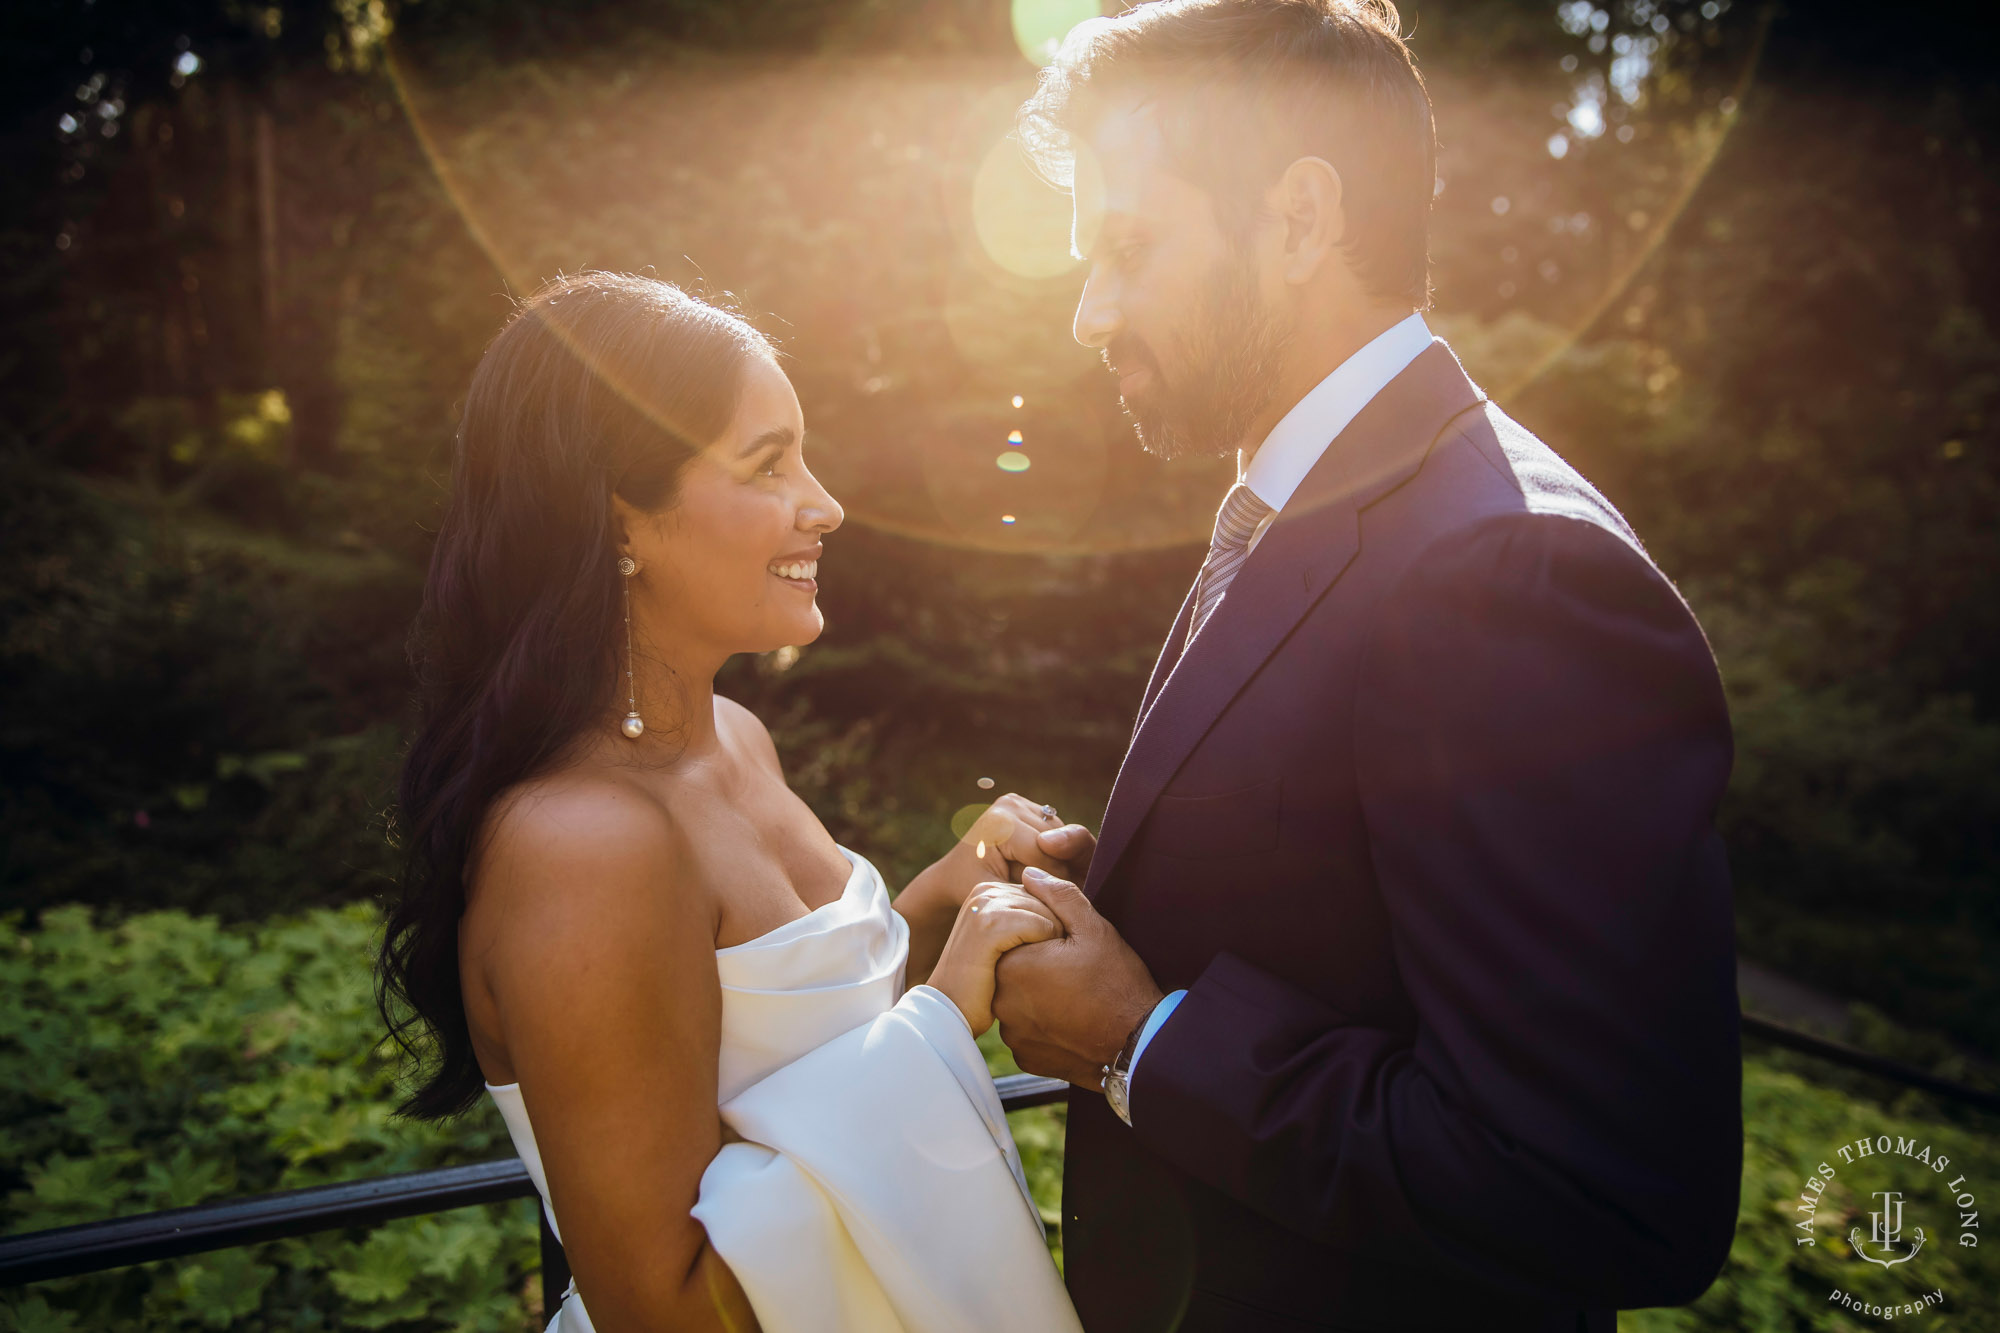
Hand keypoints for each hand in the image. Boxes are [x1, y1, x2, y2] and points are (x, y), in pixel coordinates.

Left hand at [901, 793, 1089, 917]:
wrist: (953, 874)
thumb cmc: (971, 889)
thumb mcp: (998, 896)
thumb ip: (1029, 891)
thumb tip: (1063, 890)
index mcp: (1000, 823)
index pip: (1044, 855)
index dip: (1052, 882)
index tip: (1051, 903)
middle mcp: (1010, 804)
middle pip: (1056, 842)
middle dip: (1057, 871)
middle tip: (1049, 893)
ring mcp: (1018, 801)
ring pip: (1061, 835)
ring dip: (1059, 859)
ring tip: (1044, 881)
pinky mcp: (1025, 805)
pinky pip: (1056, 830)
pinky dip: (1055, 850)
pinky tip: (1042, 867)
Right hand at [927, 881, 1062, 1035]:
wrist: (951, 1008)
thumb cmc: (984, 980)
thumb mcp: (1007, 941)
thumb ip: (1027, 917)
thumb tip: (1058, 899)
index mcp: (989, 889)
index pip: (1043, 892)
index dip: (1051, 924)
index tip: (1037, 953)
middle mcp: (986, 890)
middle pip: (1048, 900)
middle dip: (1053, 931)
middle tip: (1039, 963)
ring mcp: (985, 905)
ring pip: (1047, 912)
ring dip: (1051, 943)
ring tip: (1032, 967)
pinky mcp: (989, 925)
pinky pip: (1040, 926)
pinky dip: (1044, 948)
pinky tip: (1028, 968)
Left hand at [992, 867, 1163, 1089]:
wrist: (1137, 1043)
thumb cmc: (1117, 982)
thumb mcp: (1093, 929)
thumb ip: (1058, 896)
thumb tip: (1030, 874)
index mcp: (1012, 964)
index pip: (1012, 939)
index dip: (1040, 938)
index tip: (1065, 946)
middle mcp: (1002, 1002)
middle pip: (1010, 971)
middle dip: (1034, 966)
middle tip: (1071, 971)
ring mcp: (1012, 1035)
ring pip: (1016, 1002)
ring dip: (1036, 996)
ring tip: (1073, 995)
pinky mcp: (1025, 1058)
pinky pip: (1025, 1032)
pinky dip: (1042, 1024)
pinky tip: (1070, 1019)